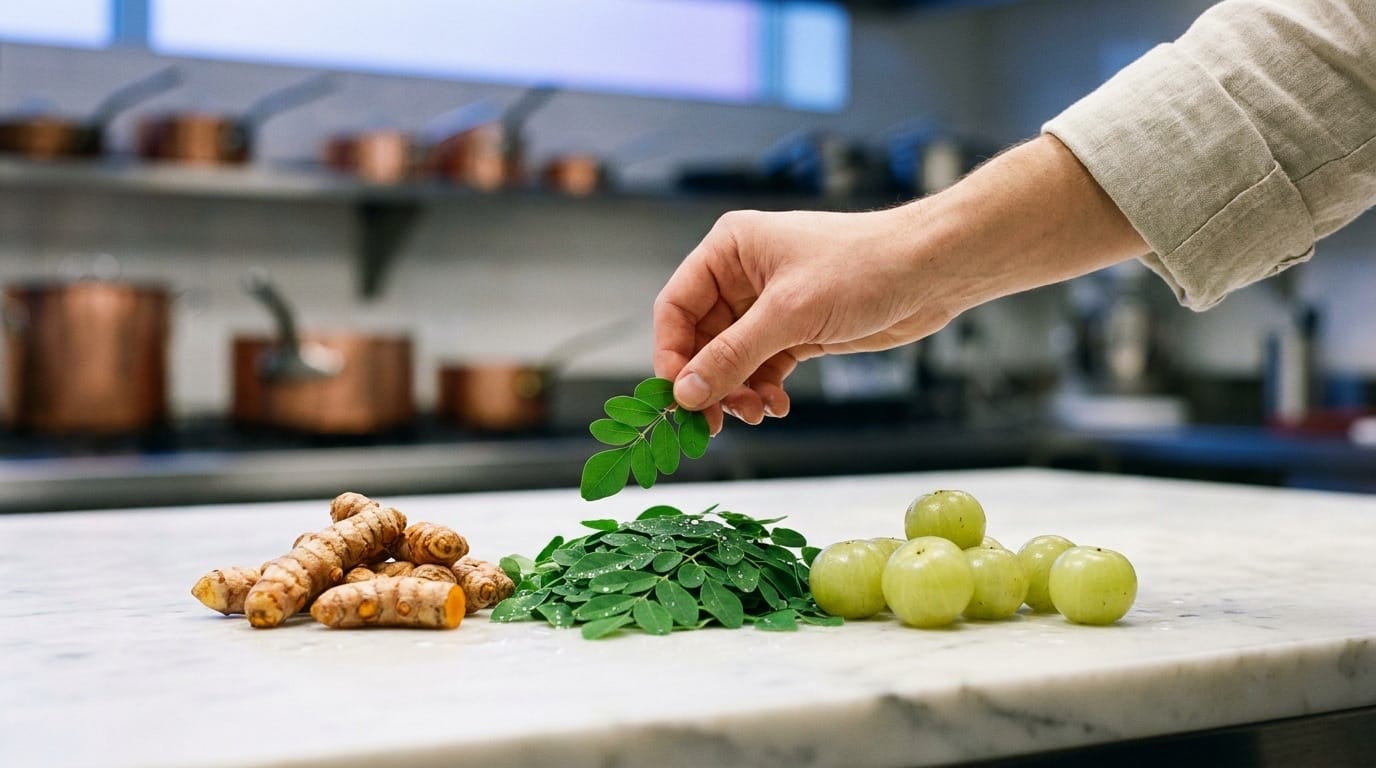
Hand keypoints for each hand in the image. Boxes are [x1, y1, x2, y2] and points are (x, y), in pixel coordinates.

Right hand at [653, 205, 960, 434]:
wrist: (930, 271)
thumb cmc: (864, 267)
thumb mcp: (789, 314)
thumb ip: (732, 355)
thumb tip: (686, 392)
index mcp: (730, 249)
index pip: (676, 306)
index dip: (671, 354)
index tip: (677, 397)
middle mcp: (743, 275)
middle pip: (701, 340)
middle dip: (709, 382)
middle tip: (713, 422)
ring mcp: (769, 305)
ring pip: (732, 360)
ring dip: (738, 392)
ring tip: (758, 413)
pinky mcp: (796, 330)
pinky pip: (762, 367)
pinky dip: (764, 390)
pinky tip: (777, 405)